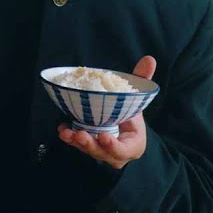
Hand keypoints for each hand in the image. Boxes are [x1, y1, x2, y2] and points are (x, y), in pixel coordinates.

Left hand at [58, 55, 156, 169]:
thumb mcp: (138, 99)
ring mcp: (101, 152)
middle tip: (80, 135)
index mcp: (131, 145)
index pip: (123, 150)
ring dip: (76, 141)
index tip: (103, 135)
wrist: (124, 128)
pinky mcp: (88, 147)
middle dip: (90, 144)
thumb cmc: (132, 115)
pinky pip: (78, 145)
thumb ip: (142, 81)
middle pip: (102, 152)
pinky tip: (63, 129)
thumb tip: (149, 59)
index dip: (113, 145)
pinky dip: (70, 137)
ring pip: (88, 150)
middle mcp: (115, 153)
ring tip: (66, 132)